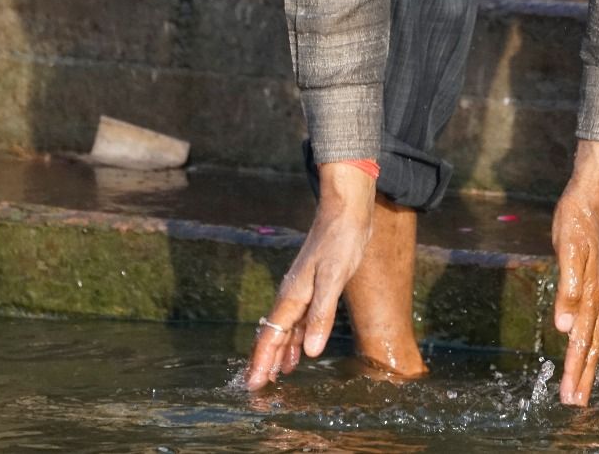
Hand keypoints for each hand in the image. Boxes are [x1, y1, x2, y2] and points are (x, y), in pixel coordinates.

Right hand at [243, 162, 375, 390]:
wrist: (346, 212)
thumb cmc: (339, 242)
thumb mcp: (333, 279)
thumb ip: (321, 316)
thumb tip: (309, 352)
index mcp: (292, 297)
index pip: (271, 336)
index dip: (262, 361)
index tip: (252, 384)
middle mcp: (293, 296)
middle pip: (273, 335)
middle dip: (264, 361)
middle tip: (256, 387)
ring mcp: (303, 292)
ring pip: (286, 330)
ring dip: (279, 353)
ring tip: (275, 376)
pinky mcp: (316, 288)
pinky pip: (300, 321)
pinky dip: (296, 340)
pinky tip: (298, 352)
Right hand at [552, 140, 598, 406]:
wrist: (593, 192)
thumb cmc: (583, 232)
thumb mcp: (576, 267)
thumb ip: (573, 295)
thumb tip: (568, 325)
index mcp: (596, 296)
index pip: (591, 342)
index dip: (584, 372)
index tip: (576, 400)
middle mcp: (596, 290)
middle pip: (589, 338)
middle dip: (581, 373)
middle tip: (573, 402)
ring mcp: (587, 272)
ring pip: (584, 318)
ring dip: (577, 350)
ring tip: (569, 377)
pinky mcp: (576, 252)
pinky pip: (573, 282)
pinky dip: (569, 306)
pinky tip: (562, 325)